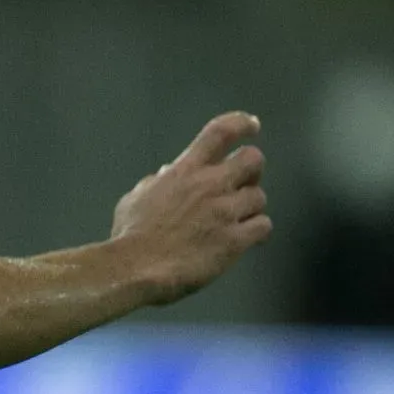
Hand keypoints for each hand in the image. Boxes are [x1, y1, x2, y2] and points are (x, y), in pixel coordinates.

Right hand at [110, 112, 272, 302]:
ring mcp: (226, 212)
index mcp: (185, 171)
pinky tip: (245, 239)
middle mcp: (211, 185)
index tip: (252, 127)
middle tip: (241, 185)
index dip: (242, 123)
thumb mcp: (134, 199)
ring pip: (260, 196)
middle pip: (253, 159)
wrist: (135, 269)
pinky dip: (257, 231)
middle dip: (251, 170)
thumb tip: (167, 173)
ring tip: (236, 221)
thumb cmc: (129, 235)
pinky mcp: (236, 240)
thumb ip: (156, 183)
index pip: (221, 132)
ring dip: (250, 207)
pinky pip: (263, 226)